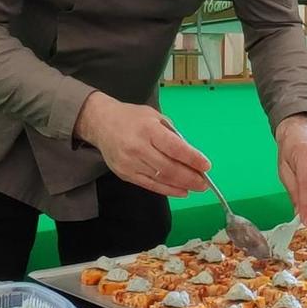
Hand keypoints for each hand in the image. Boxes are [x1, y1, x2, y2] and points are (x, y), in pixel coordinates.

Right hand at [74, 95, 209, 197]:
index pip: (174, 148)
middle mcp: (138, 147)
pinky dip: (168, 190)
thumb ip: (172, 134)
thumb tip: (190, 154)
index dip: (192, 158)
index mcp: (148, 129)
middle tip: (204, 182)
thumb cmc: (131, 118)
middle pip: (169, 167)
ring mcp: (130, 163)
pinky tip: (181, 191)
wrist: (100, 123)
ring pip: (161, 179)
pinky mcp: (125, 174)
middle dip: (190, 177)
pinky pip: (150, 186)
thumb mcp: (154, 116)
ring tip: (197, 187)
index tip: (206, 166)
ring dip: (182, 185)